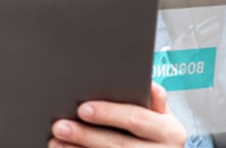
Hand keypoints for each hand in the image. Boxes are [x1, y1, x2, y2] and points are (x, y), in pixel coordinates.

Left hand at [49, 83, 185, 147]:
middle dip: (86, 135)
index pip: (136, 119)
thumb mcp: (163, 118)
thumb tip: (149, 84)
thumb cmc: (160, 137)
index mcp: (169, 132)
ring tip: (56, 142)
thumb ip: (155, 101)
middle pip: (117, 144)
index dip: (109, 113)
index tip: (82, 108)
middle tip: (60, 126)